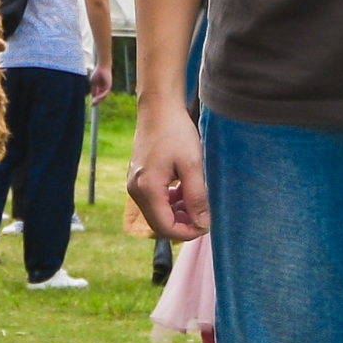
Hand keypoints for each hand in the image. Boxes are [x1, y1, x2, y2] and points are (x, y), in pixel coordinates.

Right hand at [88, 61, 113, 102]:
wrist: (102, 67)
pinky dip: (102, 96)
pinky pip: (105, 92)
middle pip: (101, 97)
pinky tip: (98, 98)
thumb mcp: (94, 83)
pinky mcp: (109, 86)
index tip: (91, 104)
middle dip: (97, 102)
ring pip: (103, 96)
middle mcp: (104, 89)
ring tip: (94, 103)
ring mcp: (106, 87)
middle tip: (92, 106)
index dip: (94, 100)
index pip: (98, 96)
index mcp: (100, 88)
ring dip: (99, 100)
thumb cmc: (97, 73)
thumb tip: (93, 96)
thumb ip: (94, 89)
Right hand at [127, 103, 207, 243]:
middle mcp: (136, 190)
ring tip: (196, 200)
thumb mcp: (192, 165)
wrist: (158, 109)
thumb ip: (197, 197)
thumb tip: (203, 224)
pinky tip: (185, 191)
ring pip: (157, 214)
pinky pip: (155, 201)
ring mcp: (135, 185)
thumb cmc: (175, 132)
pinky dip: (171, 202)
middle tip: (204, 215)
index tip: (207, 226)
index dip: (187, 232)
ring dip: (178, 213)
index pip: (165, 227)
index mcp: (147, 189)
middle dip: (183, 224)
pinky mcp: (139, 179)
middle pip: (159, 224)